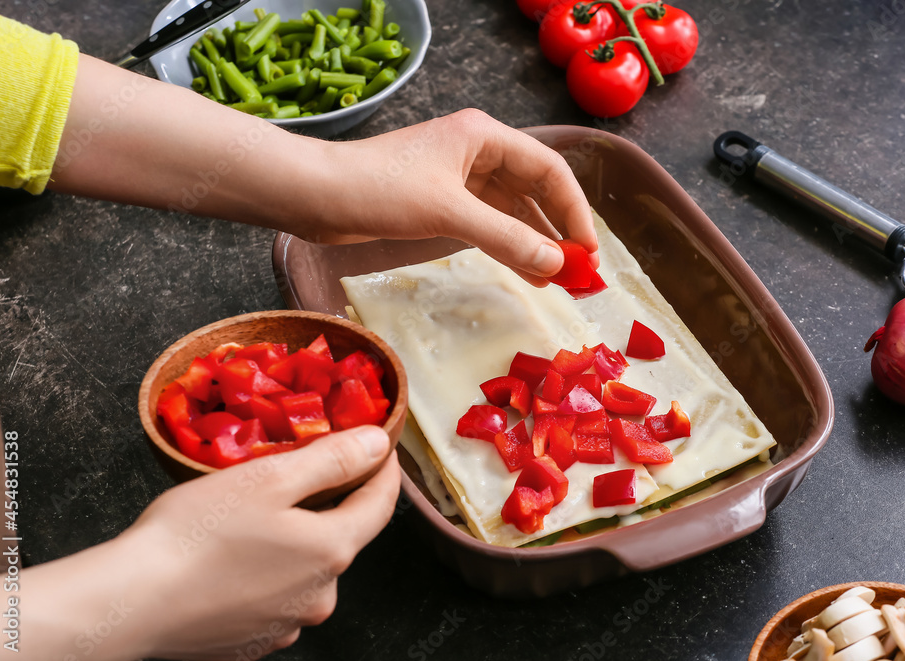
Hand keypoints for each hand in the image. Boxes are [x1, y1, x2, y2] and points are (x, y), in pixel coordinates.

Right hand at [0, 426, 398, 660]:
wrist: (131, 601)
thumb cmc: (198, 532)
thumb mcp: (270, 478)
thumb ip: (332, 460)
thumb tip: (378, 445)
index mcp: (332, 551)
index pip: (379, 504)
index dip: (382, 470)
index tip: (378, 446)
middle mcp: (320, 596)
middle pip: (341, 538)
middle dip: (328, 505)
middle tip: (299, 475)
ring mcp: (287, 626)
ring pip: (304, 570)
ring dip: (293, 543)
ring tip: (253, 519)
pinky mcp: (252, 644)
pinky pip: (273, 598)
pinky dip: (264, 575)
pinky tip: (232, 560)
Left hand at [294, 109, 598, 285]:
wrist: (315, 195)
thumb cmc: (378, 189)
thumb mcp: (449, 213)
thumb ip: (506, 238)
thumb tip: (557, 264)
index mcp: (484, 137)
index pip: (549, 170)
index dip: (575, 211)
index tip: (589, 251)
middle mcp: (477, 152)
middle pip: (534, 190)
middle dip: (558, 229)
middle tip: (580, 271)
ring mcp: (458, 177)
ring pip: (512, 210)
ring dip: (534, 243)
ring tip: (558, 280)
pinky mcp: (440, 202)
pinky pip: (487, 224)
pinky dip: (507, 246)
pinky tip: (525, 271)